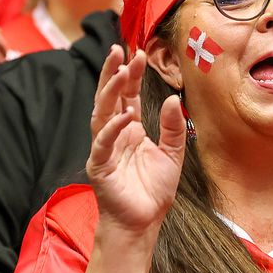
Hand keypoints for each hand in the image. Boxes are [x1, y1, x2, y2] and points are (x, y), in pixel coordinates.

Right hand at [85, 46, 184, 236]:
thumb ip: (173, 128)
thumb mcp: (172, 154)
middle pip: (109, 97)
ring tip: (120, 72)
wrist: (143, 223)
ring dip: (109, 92)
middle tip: (120, 50)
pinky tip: (125, 116)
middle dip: (113, 73)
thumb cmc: (153, 190)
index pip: (126, 95)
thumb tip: (172, 99)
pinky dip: (112, 129)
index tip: (138, 53)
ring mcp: (103, 149)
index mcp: (129, 130)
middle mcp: (113, 135)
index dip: (131, 75)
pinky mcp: (99, 166)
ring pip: (101, 114)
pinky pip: (103, 143)